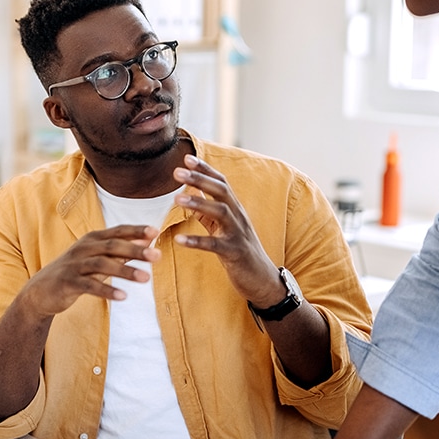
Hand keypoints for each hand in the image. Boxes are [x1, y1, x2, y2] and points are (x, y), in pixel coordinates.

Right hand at [19, 225, 160, 317]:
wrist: (40, 291)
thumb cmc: (75, 273)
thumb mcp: (97, 260)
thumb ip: (120, 252)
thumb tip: (147, 244)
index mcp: (92, 239)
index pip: (117, 231)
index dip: (136, 230)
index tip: (156, 230)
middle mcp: (83, 248)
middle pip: (112, 246)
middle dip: (136, 250)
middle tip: (157, 255)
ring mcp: (74, 265)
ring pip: (103, 265)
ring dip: (125, 270)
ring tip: (146, 278)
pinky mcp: (68, 282)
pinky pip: (90, 286)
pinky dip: (107, 290)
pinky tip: (123, 296)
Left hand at [172, 154, 282, 307]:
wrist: (262, 280)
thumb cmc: (240, 252)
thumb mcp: (224, 229)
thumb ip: (208, 213)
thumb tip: (190, 196)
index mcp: (235, 209)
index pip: (221, 182)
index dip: (205, 169)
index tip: (187, 157)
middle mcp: (239, 217)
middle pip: (221, 191)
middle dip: (199, 179)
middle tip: (177, 171)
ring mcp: (238, 234)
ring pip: (221, 212)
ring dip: (198, 203)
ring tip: (176, 199)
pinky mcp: (235, 253)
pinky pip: (215, 245)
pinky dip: (197, 241)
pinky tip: (179, 239)